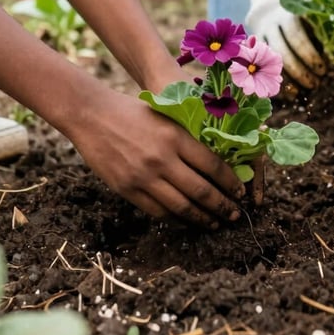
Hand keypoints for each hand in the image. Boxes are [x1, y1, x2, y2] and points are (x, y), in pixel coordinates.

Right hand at [69, 88, 245, 226]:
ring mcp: (143, 177)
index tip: (241, 192)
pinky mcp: (127, 189)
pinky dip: (176, 220)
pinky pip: (157, 212)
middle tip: (234, 215)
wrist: (92, 115)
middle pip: (201, 191)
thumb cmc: (133, 110)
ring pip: (181, 207)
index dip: (230, 183)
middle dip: (222, 206)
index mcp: (176, 136)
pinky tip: (186, 222)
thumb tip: (217, 159)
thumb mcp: (167, 116)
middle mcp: (162, 159)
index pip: (213, 166)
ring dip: (201, 219)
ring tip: (215, 224)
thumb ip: (188, 137)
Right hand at [235, 0, 325, 88]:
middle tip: (317, 83)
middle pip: (284, 47)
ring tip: (303, 91)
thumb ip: (325, 16)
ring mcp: (261, 27)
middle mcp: (272, 17)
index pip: (299, 34)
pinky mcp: (254, 36)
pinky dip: (273, 75)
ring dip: (286, 75)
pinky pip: (261, 60)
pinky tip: (286, 89)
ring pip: (270, 56)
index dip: (311, 54)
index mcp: (290, 6)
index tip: (326, 69)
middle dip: (300, 68)